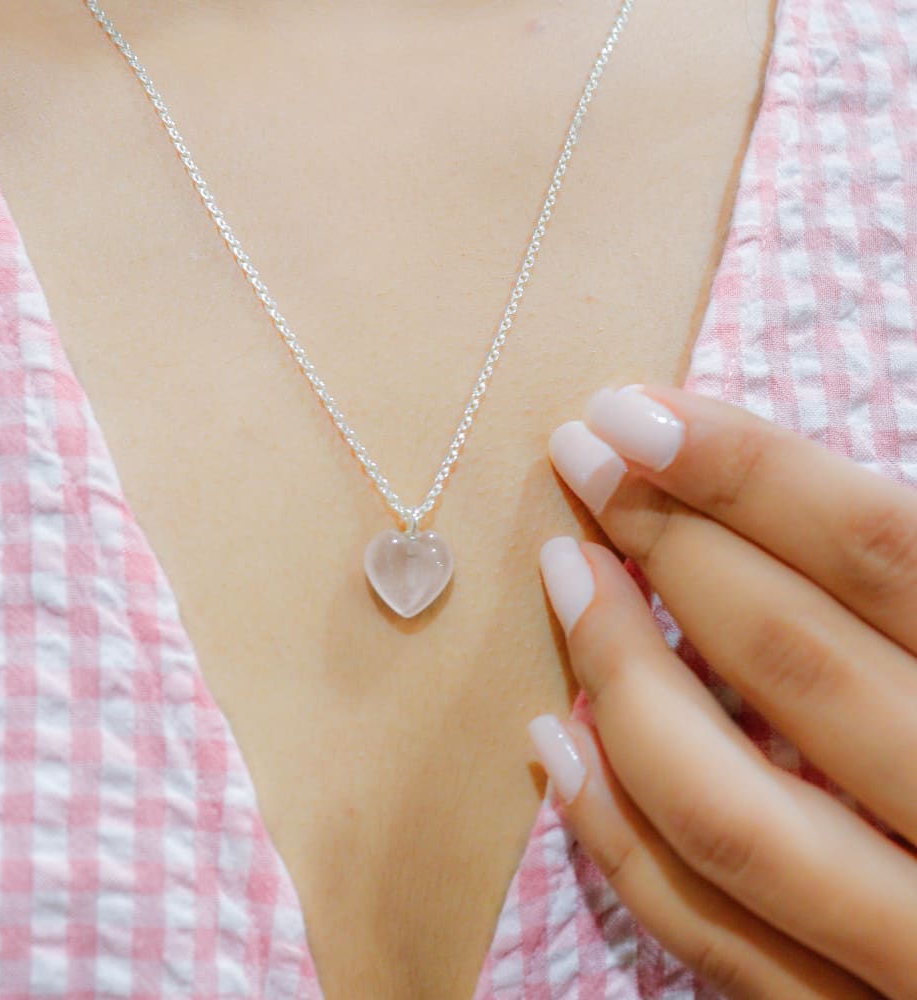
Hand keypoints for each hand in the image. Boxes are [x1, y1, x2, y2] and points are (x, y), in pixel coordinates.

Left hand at [528, 383, 916, 998]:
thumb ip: (903, 583)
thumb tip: (760, 485)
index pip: (880, 551)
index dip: (748, 470)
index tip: (632, 413)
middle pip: (794, 658)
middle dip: (670, 542)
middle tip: (582, 460)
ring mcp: (914, 940)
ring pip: (728, 807)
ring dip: (622, 674)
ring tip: (564, 573)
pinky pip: (709, 933)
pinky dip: (617, 834)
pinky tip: (555, 741)